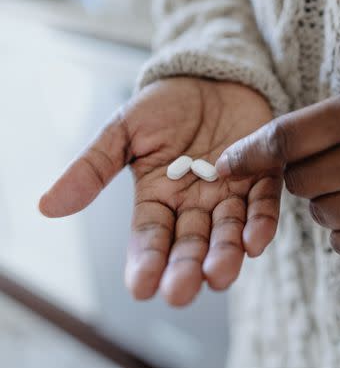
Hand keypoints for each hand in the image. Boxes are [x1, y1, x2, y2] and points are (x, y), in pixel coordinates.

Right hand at [39, 77, 280, 305]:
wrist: (210, 75)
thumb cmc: (165, 104)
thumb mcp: (124, 131)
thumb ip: (93, 167)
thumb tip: (48, 206)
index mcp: (158, 198)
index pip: (150, 237)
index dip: (146, 262)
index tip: (141, 287)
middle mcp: (195, 204)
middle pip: (191, 244)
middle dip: (186, 268)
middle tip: (181, 292)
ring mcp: (230, 193)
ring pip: (228, 232)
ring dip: (225, 254)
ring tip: (219, 274)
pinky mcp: (262, 176)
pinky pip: (263, 204)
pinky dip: (261, 223)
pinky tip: (255, 242)